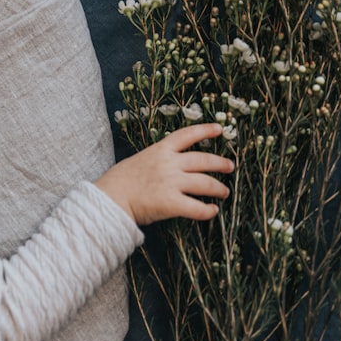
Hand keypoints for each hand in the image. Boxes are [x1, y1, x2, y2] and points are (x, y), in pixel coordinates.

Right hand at [94, 123, 233, 224]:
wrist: (110, 197)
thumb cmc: (120, 181)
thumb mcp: (140, 160)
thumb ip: (158, 160)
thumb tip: (173, 166)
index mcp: (160, 150)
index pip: (187, 135)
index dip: (206, 130)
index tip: (220, 129)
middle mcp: (169, 163)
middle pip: (204, 160)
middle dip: (220, 163)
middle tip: (230, 166)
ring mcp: (171, 183)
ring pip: (205, 183)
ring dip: (218, 188)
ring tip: (224, 192)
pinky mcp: (171, 203)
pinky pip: (197, 208)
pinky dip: (208, 211)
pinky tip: (212, 212)